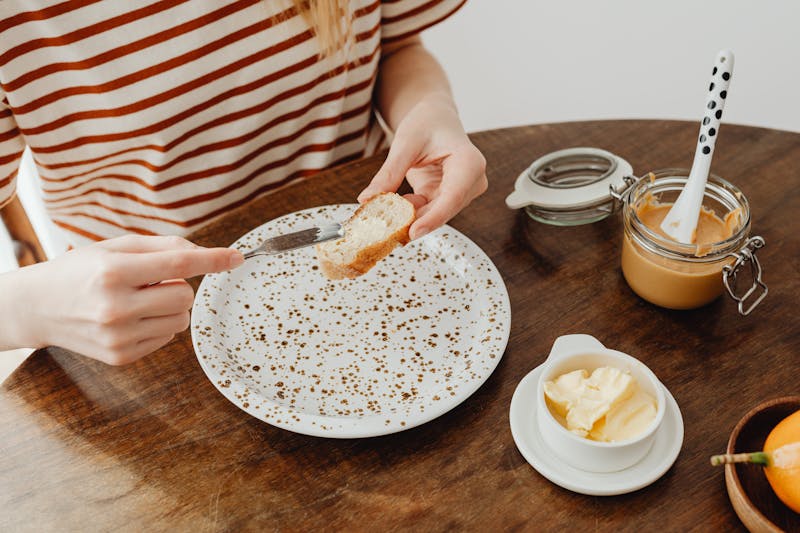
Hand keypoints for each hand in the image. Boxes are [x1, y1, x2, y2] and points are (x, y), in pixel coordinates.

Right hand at [16, 235, 242, 364]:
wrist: (36, 307)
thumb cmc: (81, 270)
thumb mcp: (116, 247)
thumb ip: (162, 247)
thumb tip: (203, 253)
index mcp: (114, 272)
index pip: (178, 264)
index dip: (212, 260)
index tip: (237, 257)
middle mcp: (115, 306)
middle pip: (185, 296)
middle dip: (177, 287)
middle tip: (148, 283)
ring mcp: (118, 336)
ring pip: (181, 321)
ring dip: (170, 308)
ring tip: (138, 299)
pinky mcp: (121, 356)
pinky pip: (167, 338)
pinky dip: (158, 325)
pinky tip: (130, 317)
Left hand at [358, 94, 486, 239]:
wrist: (435, 119)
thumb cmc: (427, 123)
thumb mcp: (405, 144)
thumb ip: (389, 173)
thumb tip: (368, 199)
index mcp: (469, 162)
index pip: (452, 197)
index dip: (432, 218)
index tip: (412, 232)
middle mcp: (471, 181)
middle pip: (444, 210)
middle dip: (415, 220)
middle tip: (384, 226)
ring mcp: (461, 192)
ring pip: (435, 215)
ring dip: (410, 216)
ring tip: (385, 210)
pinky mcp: (448, 199)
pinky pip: (428, 212)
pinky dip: (410, 212)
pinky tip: (394, 204)